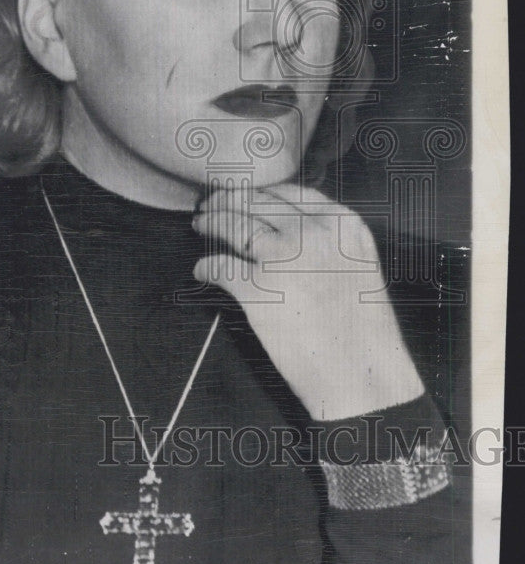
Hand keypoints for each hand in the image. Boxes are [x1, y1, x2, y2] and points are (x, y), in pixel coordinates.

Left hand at [191, 182, 424, 420]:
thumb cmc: (362, 329)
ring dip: (212, 222)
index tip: (244, 192)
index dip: (259, 190)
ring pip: (233, 225)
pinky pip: (220, 266)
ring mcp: (282, 256)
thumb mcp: (357, 264)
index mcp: (341, 223)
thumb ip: (328, 240)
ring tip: (201, 223)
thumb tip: (285, 226)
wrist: (362, 372)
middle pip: (257, 202)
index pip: (289, 192)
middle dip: (229, 200)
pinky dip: (207, 267)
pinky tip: (203, 270)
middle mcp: (311, 231)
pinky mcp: (257, 287)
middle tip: (212, 203)